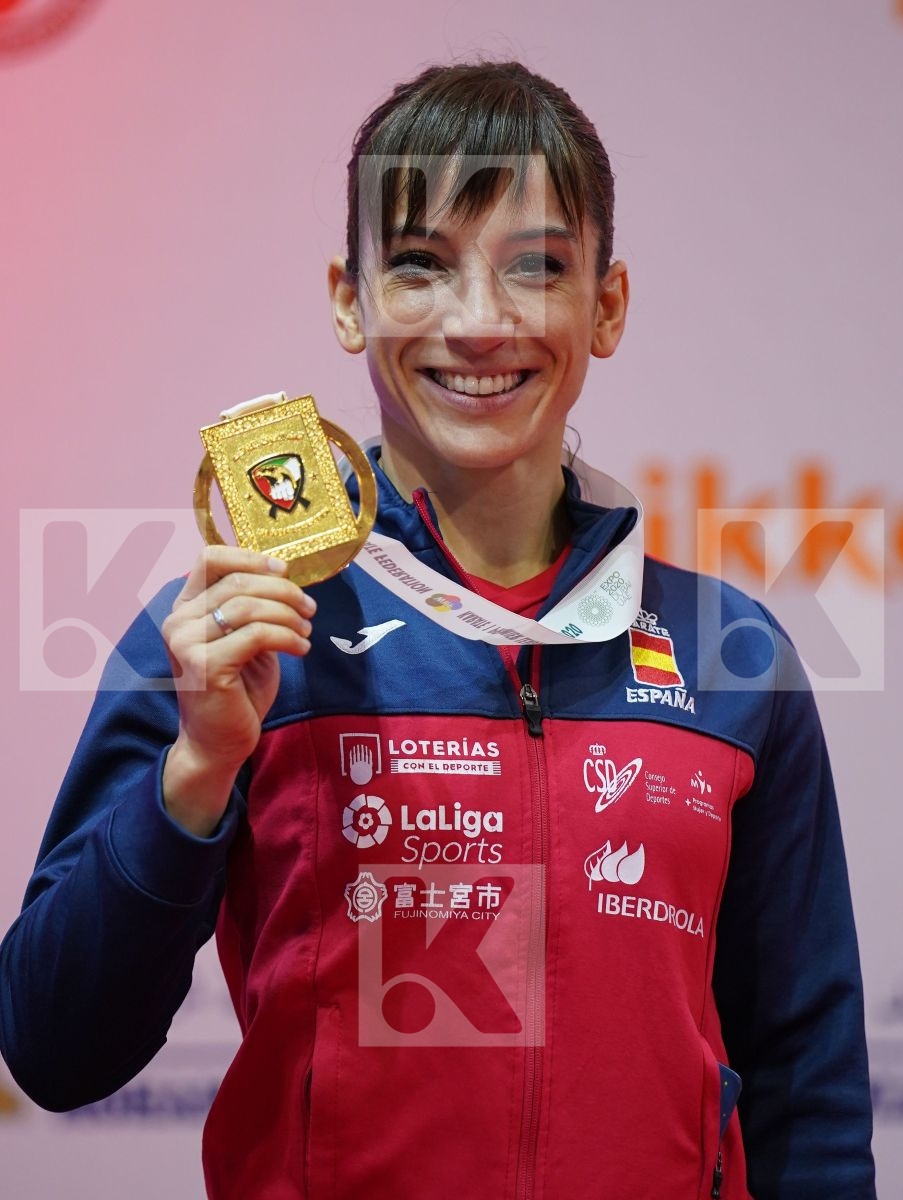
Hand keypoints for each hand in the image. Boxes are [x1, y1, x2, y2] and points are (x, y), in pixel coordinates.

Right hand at [160, 546, 315, 835]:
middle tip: (309, 608)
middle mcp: (177, 621)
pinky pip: (256, 635)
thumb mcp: (245, 640)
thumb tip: (284, 575)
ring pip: (248, 607)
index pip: (208, 558)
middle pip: (237, 582)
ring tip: (306, 631)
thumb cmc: (236, 691)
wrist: (218, 743)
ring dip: (288, 616)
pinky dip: (288, 637)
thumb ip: (253, 608)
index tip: (284, 570)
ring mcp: (186, 644)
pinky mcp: (205, 666)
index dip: (250, 557)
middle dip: (283, 591)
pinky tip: (301, 649)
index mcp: (184, 608)